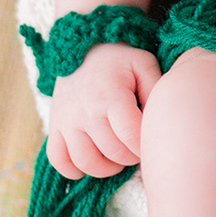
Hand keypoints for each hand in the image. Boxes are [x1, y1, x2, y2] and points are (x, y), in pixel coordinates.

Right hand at [46, 41, 160, 178]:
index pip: (130, 135)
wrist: (81, 46)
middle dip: (131, 157)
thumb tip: (160, 119)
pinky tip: (91, 160)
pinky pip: (58, 160)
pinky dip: (74, 169)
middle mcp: (86, 111)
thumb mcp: (144, 64)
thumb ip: (156, 90)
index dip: (145, 147)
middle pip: (113, 152)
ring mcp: (67, 121)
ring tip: (117, 156)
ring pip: (86, 161)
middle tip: (137, 148)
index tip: (150, 142)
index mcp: (112, 96)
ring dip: (107, 168)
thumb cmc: (119, 60)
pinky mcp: (54, 126)